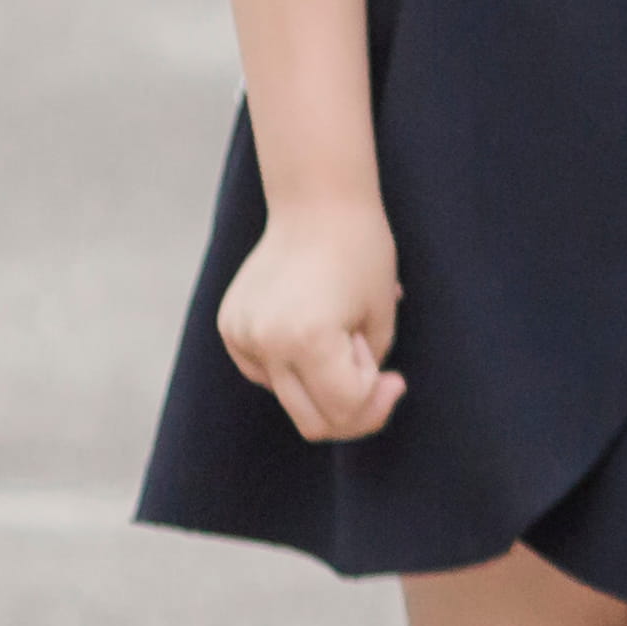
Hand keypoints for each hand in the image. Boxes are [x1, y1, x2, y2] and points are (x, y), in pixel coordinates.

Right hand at [220, 194, 405, 442]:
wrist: (317, 205)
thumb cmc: (362, 253)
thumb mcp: (382, 319)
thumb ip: (366, 372)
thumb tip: (350, 408)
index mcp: (307, 339)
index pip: (344, 408)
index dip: (378, 404)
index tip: (397, 380)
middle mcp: (265, 342)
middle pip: (310, 420)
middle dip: (353, 411)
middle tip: (381, 380)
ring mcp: (240, 336)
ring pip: (288, 398)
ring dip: (323, 384)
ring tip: (343, 335)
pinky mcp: (229, 327)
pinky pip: (266, 372)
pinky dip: (295, 367)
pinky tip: (314, 328)